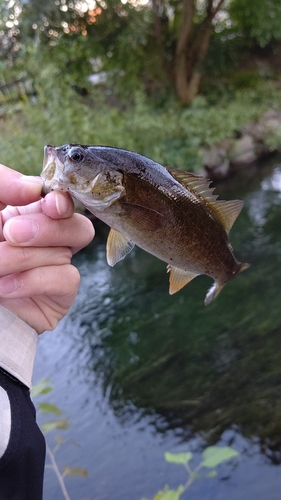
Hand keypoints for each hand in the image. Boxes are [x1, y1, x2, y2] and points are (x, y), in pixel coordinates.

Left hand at [0, 165, 93, 332]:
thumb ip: (3, 185)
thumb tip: (34, 188)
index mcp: (31, 216)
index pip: (62, 202)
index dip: (62, 201)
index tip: (48, 203)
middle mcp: (50, 241)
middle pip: (78, 226)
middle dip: (48, 228)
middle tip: (11, 233)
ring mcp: (56, 268)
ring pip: (65, 253)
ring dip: (24, 257)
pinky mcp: (60, 296)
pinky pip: (66, 279)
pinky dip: (33, 280)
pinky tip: (5, 286)